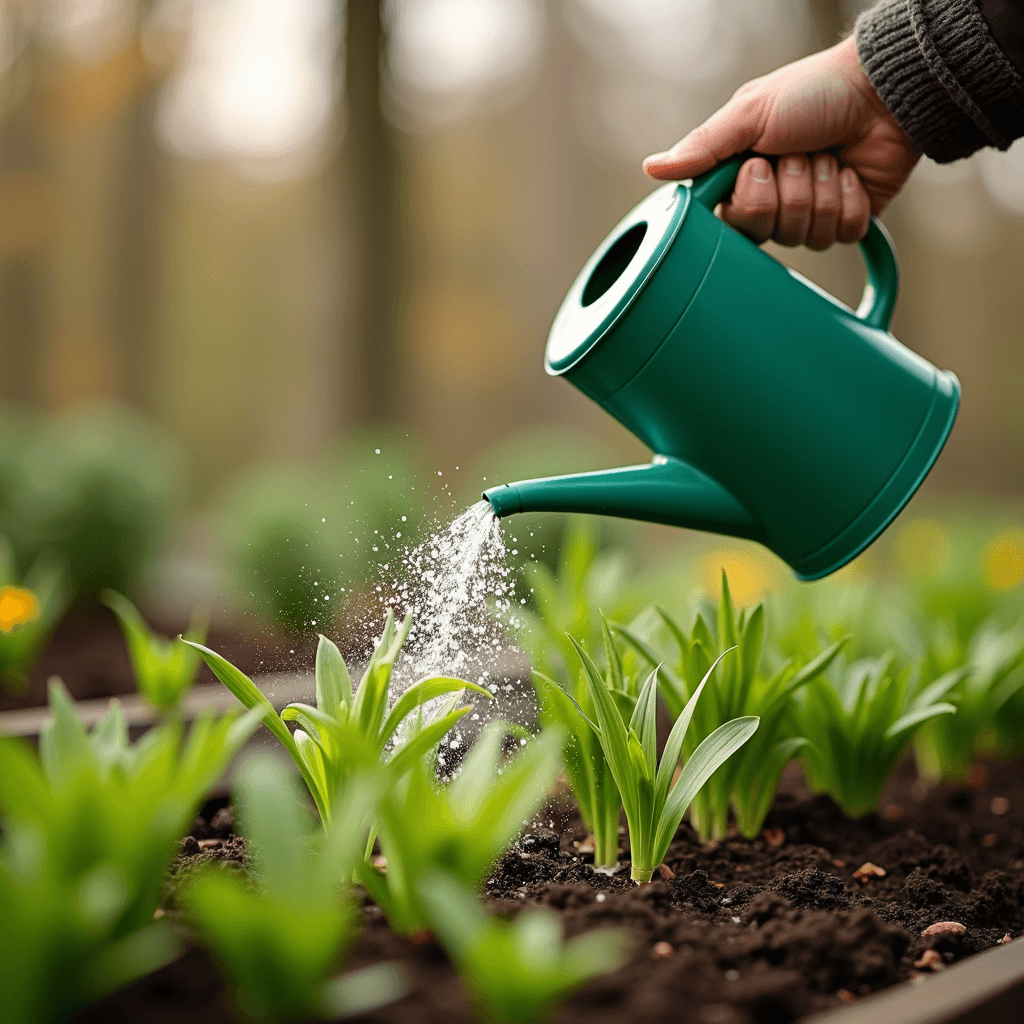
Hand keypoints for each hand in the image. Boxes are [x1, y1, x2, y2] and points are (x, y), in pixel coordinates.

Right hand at [642, 36, 918, 248]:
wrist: (881, 91)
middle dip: (791, 190)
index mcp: (745, 180)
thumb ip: (703, 147)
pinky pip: (843, 235)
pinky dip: (851, 200)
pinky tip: (853, 173)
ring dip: (822, 190)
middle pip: (771, 233)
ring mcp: (812, 214)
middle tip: (802, 154)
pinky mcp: (849, 221)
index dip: (750, 200)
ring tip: (831, 157)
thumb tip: (652, 168)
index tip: (758, 166)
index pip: (734, 222)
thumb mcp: (750, 114)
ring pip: (808, 236)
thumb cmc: (814, 93)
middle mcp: (776, 201)